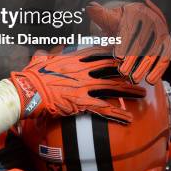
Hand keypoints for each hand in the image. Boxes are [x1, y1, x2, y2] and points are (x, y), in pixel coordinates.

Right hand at [10, 46, 144, 123]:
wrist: (28, 91)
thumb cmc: (31, 76)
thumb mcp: (38, 61)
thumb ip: (44, 55)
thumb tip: (42, 52)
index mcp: (71, 59)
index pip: (96, 52)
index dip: (110, 52)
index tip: (121, 52)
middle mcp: (81, 70)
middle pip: (109, 68)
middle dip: (125, 69)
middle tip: (138, 71)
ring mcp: (83, 85)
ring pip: (112, 86)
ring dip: (128, 90)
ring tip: (142, 93)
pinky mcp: (82, 101)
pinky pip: (104, 108)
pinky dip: (117, 114)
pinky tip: (128, 119)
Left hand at [86, 0, 170, 83]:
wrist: (133, 20)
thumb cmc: (118, 19)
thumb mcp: (109, 15)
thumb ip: (100, 13)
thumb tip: (90, 8)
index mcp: (137, 11)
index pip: (130, 30)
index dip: (124, 44)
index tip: (117, 57)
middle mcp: (151, 21)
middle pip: (141, 43)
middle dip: (132, 59)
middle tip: (122, 72)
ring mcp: (161, 33)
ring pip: (153, 52)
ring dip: (144, 67)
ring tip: (133, 79)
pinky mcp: (166, 44)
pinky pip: (164, 57)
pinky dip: (158, 70)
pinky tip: (150, 80)